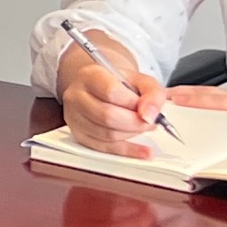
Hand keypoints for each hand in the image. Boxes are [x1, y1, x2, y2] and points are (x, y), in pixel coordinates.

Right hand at [56, 31, 167, 158]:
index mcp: (90, 75)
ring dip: (132, 134)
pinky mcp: (78, 135)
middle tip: (150, 123)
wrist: (104, 89)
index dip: (133, 104)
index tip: (148, 110)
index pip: (111, 92)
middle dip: (135, 123)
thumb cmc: (122, 85)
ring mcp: (73, 117)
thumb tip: (150, 117)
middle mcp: (76, 95)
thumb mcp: (142, 81)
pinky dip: (127, 151)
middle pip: (107, 116)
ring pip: (107, 135)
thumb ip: (152, 94)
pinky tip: (143, 150)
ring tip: (143, 127)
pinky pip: (104, 148)